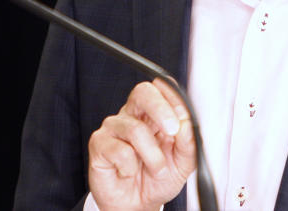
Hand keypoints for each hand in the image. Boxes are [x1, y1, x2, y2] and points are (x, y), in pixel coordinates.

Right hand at [88, 79, 195, 210]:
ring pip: (135, 129)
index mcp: (154, 114)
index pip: (161, 89)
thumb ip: (188, 142)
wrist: (138, 205)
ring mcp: (114, 128)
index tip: (184, 114)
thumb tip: (187, 123)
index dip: (173, 97)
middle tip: (172, 130)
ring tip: (156, 169)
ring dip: (152, 155)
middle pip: (142, 92)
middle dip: (160, 109)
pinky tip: (129, 172)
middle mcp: (132, 115)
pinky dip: (130, 167)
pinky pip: (119, 150)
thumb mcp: (183, 163)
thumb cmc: (157, 179)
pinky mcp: (99, 144)